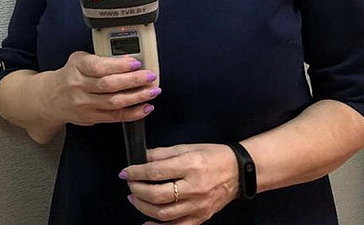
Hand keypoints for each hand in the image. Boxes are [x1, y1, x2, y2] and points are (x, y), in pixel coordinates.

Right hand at [45, 51, 159, 126]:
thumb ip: (100, 58)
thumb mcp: (79, 60)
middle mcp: (79, 86)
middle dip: (133, 81)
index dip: (119, 65)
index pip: (99, 66)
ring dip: (137, 97)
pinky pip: (115, 117)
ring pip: (114, 102)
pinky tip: (145, 107)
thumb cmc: (70, 75)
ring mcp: (85, 104)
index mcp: (77, 67)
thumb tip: (128, 61)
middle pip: (109, 85)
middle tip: (150, 76)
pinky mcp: (91, 118)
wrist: (51, 98)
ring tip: (153, 91)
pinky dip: (132, 113)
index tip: (136, 62)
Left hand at [121, 144, 238, 223]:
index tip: (125, 171)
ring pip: (164, 213)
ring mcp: (198, 206)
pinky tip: (146, 222)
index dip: (136, 172)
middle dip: (137, 190)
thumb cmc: (212, 155)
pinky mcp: (201, 217)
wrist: (238, 171)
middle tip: (129, 184)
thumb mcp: (187, 147)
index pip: (156, 172)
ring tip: (134, 198)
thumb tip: (141, 158)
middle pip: (158, 195)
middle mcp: (194, 188)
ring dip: (144, 207)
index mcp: (190, 166)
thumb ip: (163, 154)